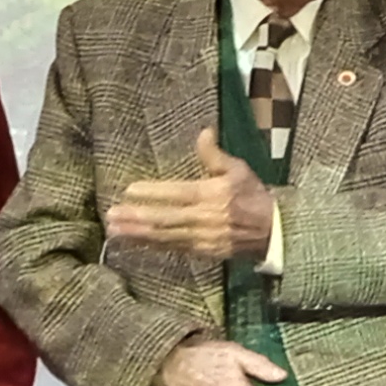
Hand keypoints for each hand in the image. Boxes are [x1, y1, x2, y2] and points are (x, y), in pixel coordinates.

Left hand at [108, 129, 277, 261]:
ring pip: (166, 237)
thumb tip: (203, 132)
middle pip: (166, 219)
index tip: (129, 190)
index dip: (153, 193)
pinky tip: (134, 242)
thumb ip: (215, 154)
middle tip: (111, 216)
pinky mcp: (203, 252)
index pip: (178, 193)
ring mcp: (203, 239)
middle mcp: (205, 218)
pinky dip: (152, 245)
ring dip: (138, 235)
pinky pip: (173, 248)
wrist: (273, 231)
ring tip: (115, 231)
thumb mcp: (239, 170)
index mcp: (213, 195)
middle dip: (137, 218)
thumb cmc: (253, 195)